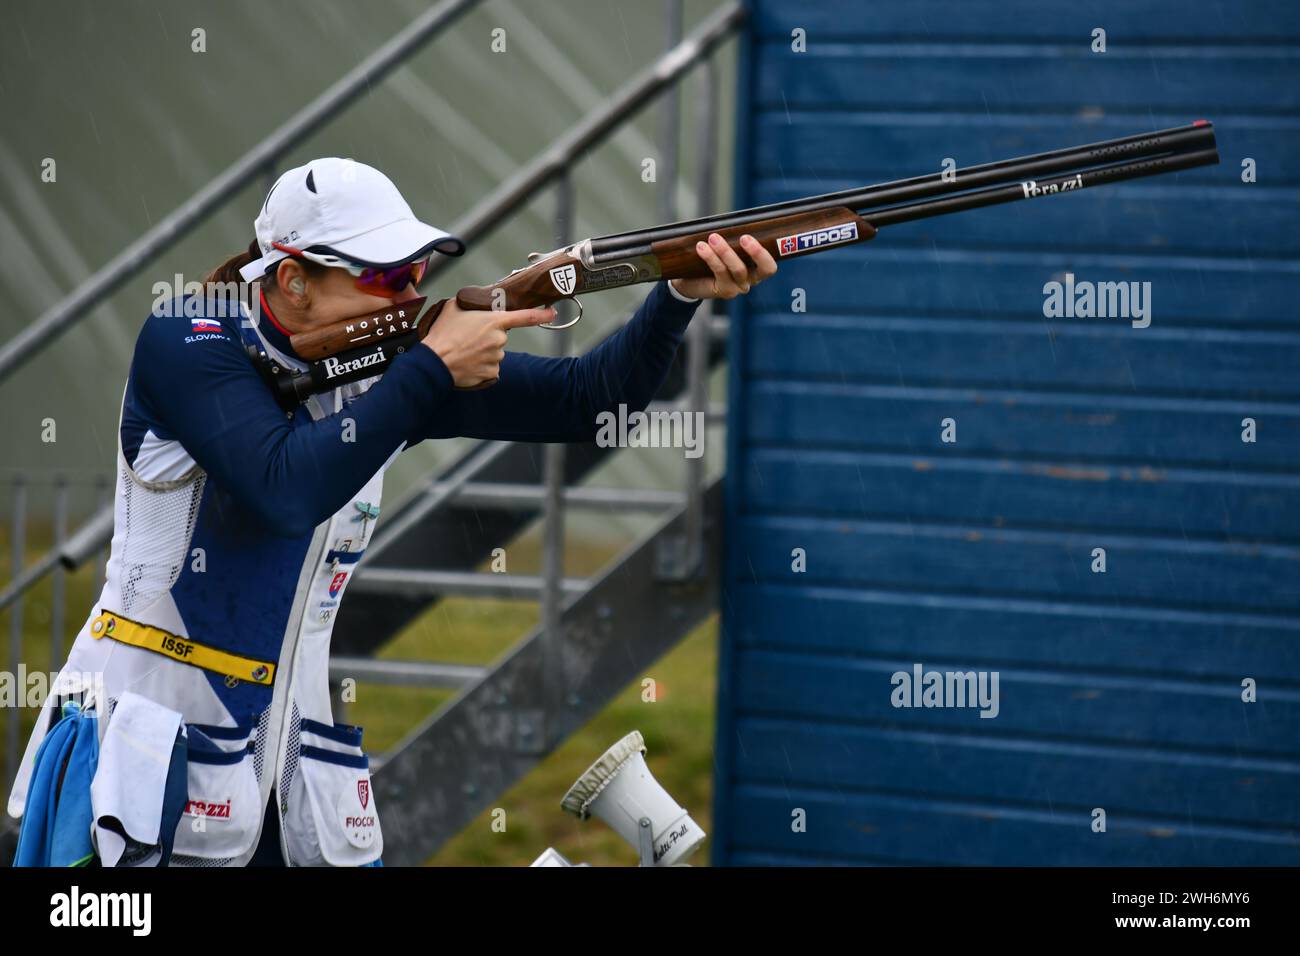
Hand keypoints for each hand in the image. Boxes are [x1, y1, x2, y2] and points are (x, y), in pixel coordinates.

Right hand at [422, 298, 555, 387]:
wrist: (434, 362)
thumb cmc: (442, 333)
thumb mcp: (453, 307)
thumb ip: (471, 304)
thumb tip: (476, 305)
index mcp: (494, 321)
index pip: (525, 317)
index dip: (541, 315)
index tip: (552, 313)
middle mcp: (499, 340)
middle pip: (500, 337)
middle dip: (488, 337)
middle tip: (468, 338)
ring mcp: (497, 358)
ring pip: (495, 353)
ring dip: (484, 352)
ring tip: (464, 351)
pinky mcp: (493, 373)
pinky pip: (491, 368)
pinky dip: (481, 366)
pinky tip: (468, 363)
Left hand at [670, 232, 777, 299]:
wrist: (690, 280)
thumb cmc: (712, 259)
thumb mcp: (725, 246)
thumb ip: (732, 237)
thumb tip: (732, 219)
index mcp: (757, 268)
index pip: (770, 264)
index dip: (764, 252)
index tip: (747, 236)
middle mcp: (751, 279)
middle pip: (765, 269)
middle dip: (757, 252)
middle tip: (744, 237)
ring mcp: (739, 287)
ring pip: (739, 269)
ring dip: (726, 251)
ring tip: (713, 238)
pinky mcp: (725, 291)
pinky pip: (721, 272)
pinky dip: (711, 258)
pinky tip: (701, 247)